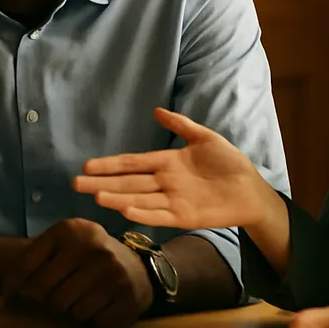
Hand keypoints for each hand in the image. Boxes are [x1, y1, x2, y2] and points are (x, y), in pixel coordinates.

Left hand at [0, 218, 152, 327]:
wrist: (135, 266)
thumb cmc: (84, 259)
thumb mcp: (58, 248)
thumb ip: (27, 267)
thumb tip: (0, 304)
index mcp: (70, 230)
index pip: (26, 267)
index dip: (13, 288)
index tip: (7, 300)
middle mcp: (93, 246)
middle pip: (44, 292)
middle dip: (44, 300)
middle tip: (55, 294)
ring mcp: (113, 271)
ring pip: (67, 309)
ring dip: (69, 310)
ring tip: (80, 295)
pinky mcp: (127, 296)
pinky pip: (91, 321)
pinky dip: (90, 318)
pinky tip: (98, 303)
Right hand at [73, 108, 272, 230]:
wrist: (251, 189)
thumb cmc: (229, 163)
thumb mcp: (205, 138)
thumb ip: (180, 125)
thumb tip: (156, 110)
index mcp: (167, 163)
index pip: (132, 163)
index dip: (111, 164)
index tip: (87, 165)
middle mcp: (164, 182)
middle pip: (128, 182)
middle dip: (102, 182)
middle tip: (76, 184)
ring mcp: (172, 200)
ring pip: (139, 198)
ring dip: (118, 198)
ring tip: (96, 196)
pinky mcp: (184, 217)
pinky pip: (159, 215)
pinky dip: (143, 214)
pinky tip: (125, 210)